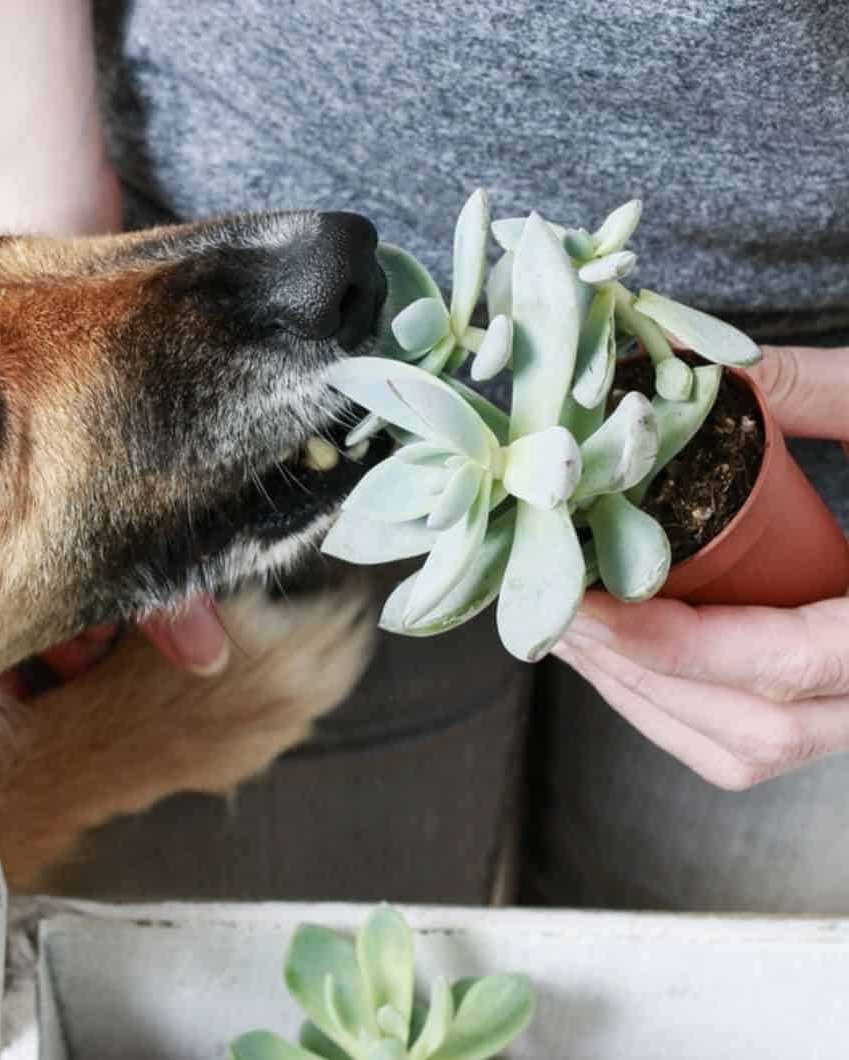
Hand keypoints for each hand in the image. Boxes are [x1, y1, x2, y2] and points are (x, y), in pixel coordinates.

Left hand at [552, 344, 848, 788]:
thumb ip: (822, 393)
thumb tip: (690, 363)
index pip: (785, 665)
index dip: (669, 644)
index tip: (578, 603)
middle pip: (751, 729)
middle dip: (633, 674)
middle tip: (544, 610)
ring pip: (745, 752)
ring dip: (640, 699)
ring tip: (565, 629)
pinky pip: (754, 747)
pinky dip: (672, 712)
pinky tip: (620, 655)